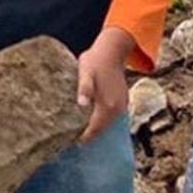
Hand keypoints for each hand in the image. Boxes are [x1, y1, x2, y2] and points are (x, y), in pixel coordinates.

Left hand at [77, 27, 134, 142]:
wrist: (112, 51)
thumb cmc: (95, 61)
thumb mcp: (85, 73)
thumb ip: (84, 89)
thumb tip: (82, 104)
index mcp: (107, 105)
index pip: (94, 129)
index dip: (83, 137)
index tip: (69, 142)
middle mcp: (117, 109)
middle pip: (101, 129)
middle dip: (88, 135)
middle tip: (70, 139)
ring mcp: (122, 105)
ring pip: (107, 124)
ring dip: (95, 128)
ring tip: (78, 131)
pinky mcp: (122, 101)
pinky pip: (111, 116)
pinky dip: (101, 120)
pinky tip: (89, 118)